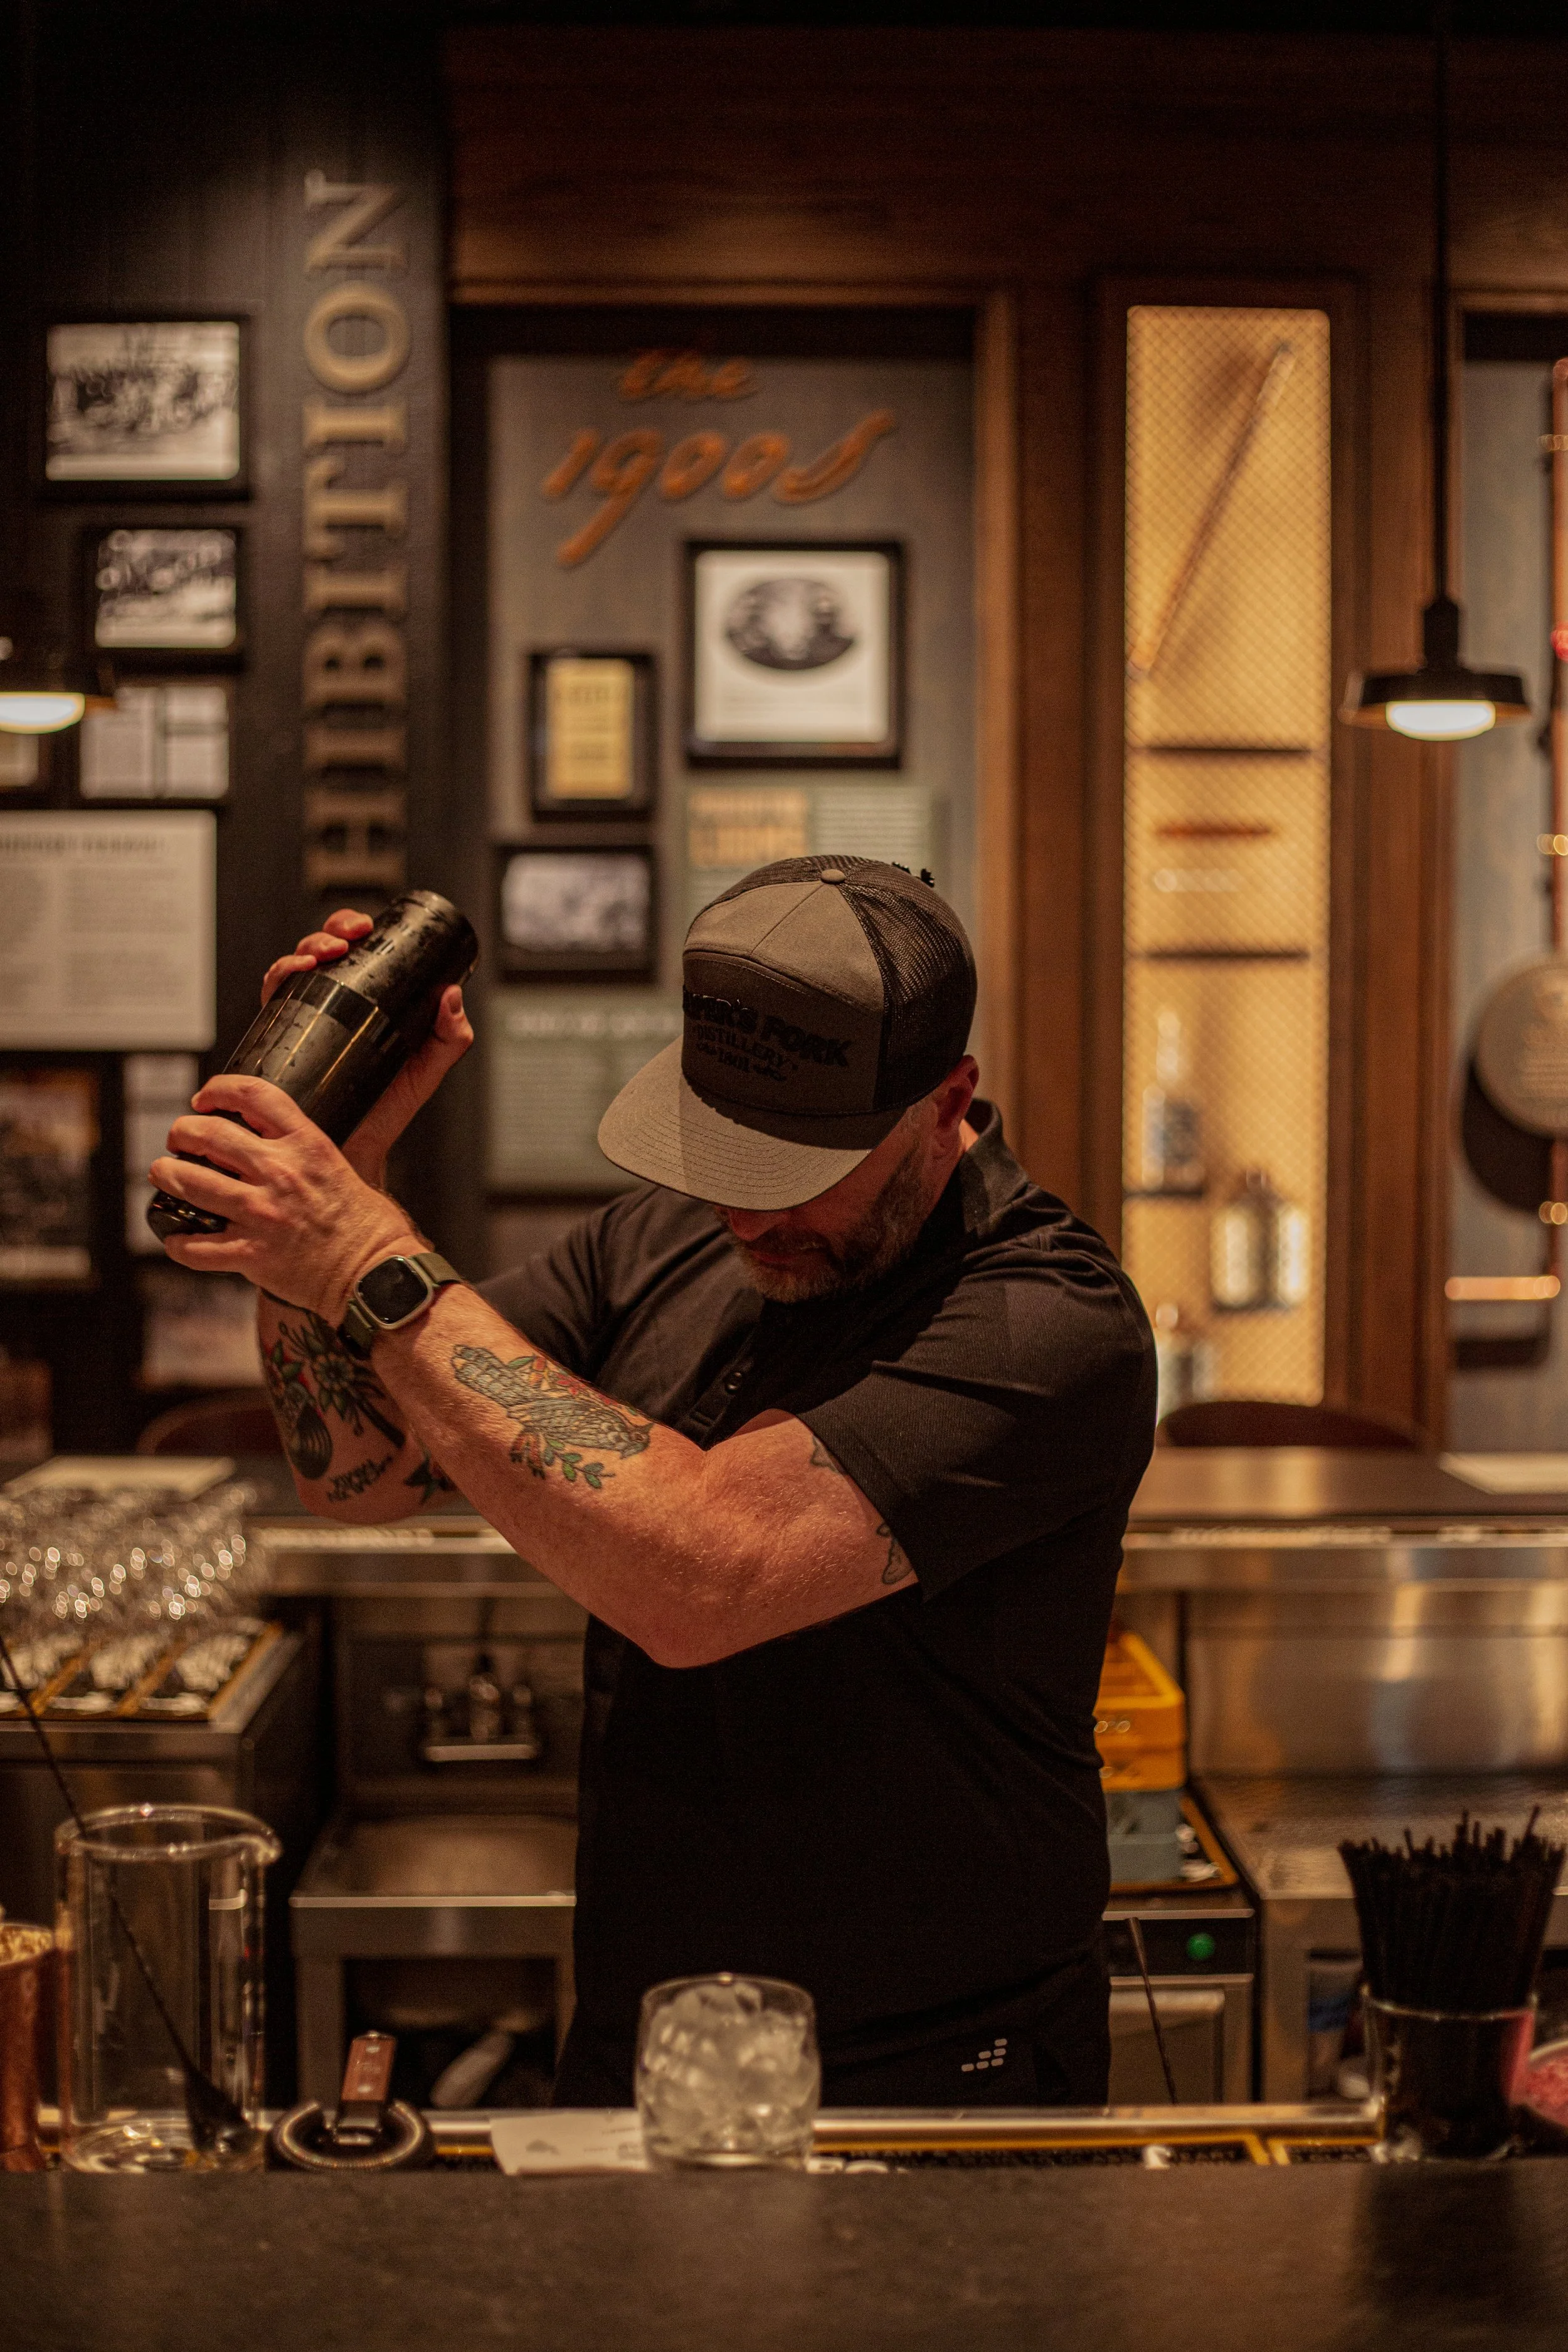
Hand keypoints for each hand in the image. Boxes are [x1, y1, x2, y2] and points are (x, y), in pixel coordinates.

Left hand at [150, 1074, 423, 1319]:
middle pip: (209, 1134)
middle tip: (178, 1138)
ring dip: (168, 1175)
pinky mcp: (252, 1254)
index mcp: (307, 1145)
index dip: (219, 1089)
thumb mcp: (343, 1167)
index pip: (254, 1095)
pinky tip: (176, 1238)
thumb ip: (306, 1151)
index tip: (205, 1098)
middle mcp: (280, 1173)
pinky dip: (179, 1243)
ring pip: (191, 1183)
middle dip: (182, 1132)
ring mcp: (262, 1214)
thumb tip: (273, 1142)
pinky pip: (197, 1247)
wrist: (377, 1275)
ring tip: (163, 1174)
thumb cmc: (368, 1226)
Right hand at [259, 909, 472, 1183]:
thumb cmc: (388, 1111)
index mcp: (365, 1004)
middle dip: (330, 931)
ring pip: (295, 967)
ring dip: (304, 949)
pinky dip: (278, 977)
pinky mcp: (283, 1038)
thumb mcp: (427, 1070)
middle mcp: (332, 1007)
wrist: (356, 1148)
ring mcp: (305, 1020)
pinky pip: (272, 999)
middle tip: (345, 938)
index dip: (354, 928)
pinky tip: (293, 974)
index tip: (366, 926)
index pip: (356, 953)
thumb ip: (450, 1038)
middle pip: (323, 950)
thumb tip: (452, 996)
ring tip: (323, 954)